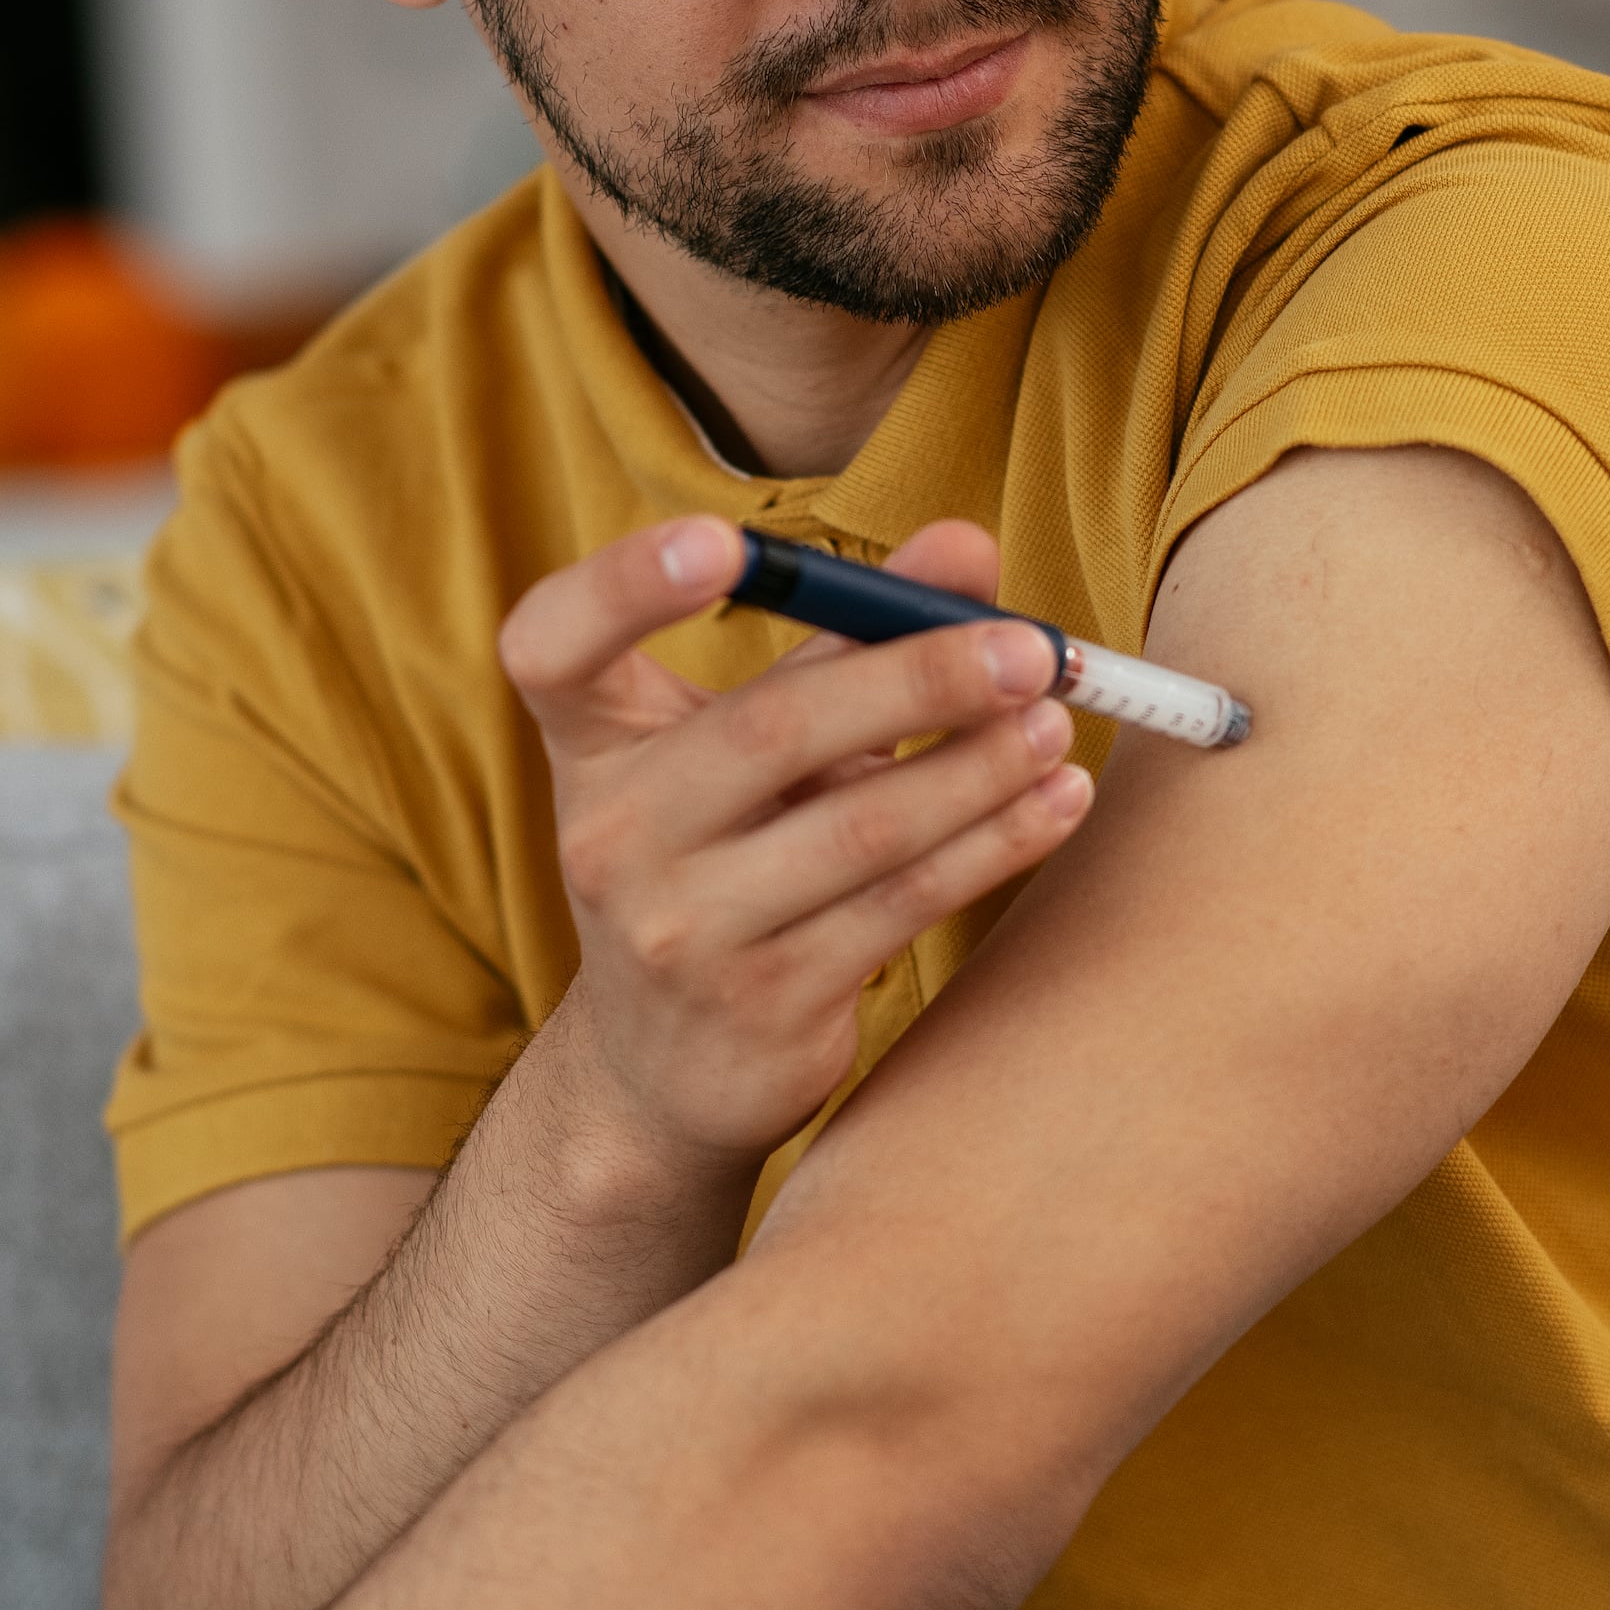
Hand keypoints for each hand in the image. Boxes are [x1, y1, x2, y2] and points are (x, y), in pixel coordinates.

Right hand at [500, 514, 1094, 1177]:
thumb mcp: (747, 743)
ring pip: (862, 828)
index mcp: (592, 744)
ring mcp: (682, 931)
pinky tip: (1054, 802)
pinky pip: (903, 905)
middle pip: (772, 731)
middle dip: (920, 677)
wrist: (663, 1069)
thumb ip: (845, 635)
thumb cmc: (717, 860)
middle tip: (1030, 649)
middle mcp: (612, 835)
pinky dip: (993, 844)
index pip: (553, 646)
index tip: (723, 540)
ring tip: (1057, 721)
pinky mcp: (764, 1006)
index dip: (625, 585)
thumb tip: (967, 546)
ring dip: (981, 767)